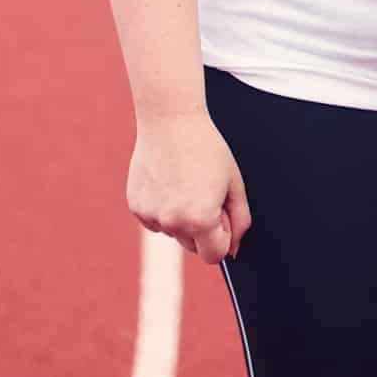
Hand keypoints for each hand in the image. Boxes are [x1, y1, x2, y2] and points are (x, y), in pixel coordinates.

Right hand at [127, 111, 251, 264]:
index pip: (215, 255)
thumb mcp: (234, 184)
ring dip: (182, 217)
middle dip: (202, 227)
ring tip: (185, 181)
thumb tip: (233, 250)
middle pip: (193, 246)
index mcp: (200, 219)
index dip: (223, 235)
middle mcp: (173, 223)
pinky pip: (156, 220)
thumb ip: (240, 220)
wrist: (171, 122)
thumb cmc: (207, 149)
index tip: (222, 212)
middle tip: (204, 191)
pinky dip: (163, 208)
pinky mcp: (136, 207)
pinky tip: (168, 180)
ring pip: (173, 232)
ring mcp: (152, 216)